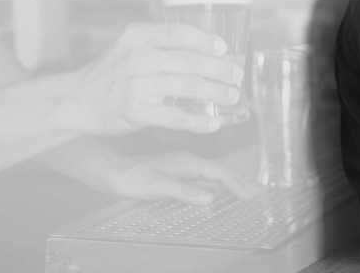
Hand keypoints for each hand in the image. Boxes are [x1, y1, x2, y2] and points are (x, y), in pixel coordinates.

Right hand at [60, 22, 244, 135]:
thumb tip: (211, 54)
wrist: (76, 100)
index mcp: (138, 37)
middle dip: (220, 70)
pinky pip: (176, 116)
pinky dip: (198, 121)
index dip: (205, 40)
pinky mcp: (136, 111)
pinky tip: (214, 123)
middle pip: (189, 61)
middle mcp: (137, 57)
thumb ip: (163, 47)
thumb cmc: (112, 74)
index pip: (178, 33)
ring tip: (232, 96)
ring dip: (215, 92)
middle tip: (237, 77)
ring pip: (187, 87)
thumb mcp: (130, 48)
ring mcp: (136, 85)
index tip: (224, 49)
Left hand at [107, 151, 256, 204]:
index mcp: (186, 162)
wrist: (102, 165)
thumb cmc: (124, 175)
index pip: (220, 173)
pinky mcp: (172, 170)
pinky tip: (215, 188)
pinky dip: (215, 183)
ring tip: (244, 189)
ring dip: (229, 182)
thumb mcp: (153, 185)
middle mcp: (186, 161)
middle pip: (221, 171)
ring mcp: (179, 165)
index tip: (253, 195)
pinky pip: (202, 176)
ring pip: (212, 173)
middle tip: (258, 192)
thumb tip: (211, 198)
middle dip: (240, 181)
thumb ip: (182, 190)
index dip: (238, 184)